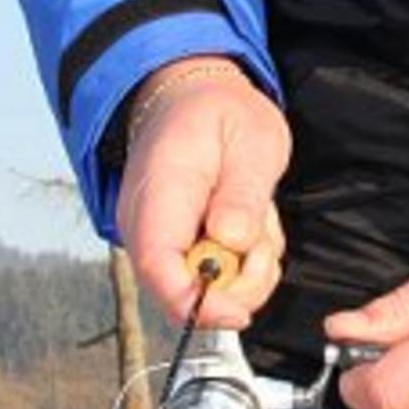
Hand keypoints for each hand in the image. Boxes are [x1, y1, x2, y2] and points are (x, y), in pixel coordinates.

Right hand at [116, 57, 290, 328]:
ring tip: (254, 217)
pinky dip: (240, 265)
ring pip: (199, 293)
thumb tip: (231, 242)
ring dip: (244, 271)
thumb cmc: (217, 113)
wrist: (188, 98)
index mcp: (160, 192)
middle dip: (236, 287)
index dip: (198, 302)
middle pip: (180, 293)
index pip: (159, 267)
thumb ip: (243, 194)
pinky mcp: (170, 247)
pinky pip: (209, 280)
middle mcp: (145, 225)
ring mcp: (155, 238)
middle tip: (263, 240)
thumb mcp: (251, 140)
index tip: (240, 310)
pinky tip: (243, 224)